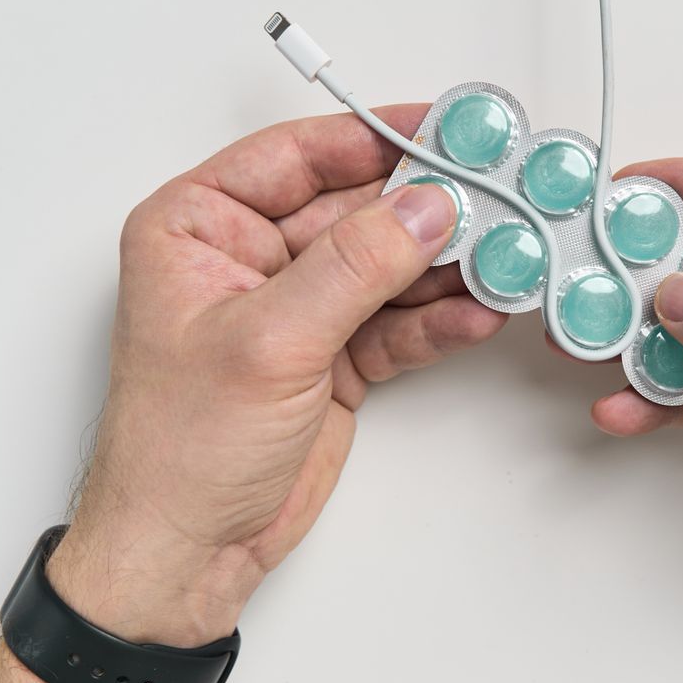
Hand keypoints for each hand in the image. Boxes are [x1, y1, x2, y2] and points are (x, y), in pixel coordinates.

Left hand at [48, 107, 505, 644]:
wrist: (186, 554)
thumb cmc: (178, 451)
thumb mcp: (268, 342)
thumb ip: (354, 268)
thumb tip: (424, 208)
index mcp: (197, 227)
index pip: (295, 156)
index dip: (371, 138)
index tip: (442, 128)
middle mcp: (246, 258)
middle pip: (353, 208)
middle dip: (424, 207)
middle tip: (495, 194)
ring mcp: (295, 309)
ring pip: (385, 264)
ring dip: (444, 263)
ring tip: (505, 255)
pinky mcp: (333, 357)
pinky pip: (397, 322)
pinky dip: (438, 318)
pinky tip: (479, 311)